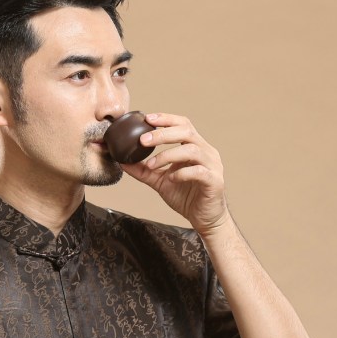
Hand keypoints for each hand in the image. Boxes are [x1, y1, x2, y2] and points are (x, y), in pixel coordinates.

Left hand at [119, 112, 229, 237]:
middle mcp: (206, 152)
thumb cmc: (186, 197)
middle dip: (162, 134)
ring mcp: (212, 166)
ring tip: (151, 165)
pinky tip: (170, 178)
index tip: (147, 118)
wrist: (204, 219)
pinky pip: (198, 171)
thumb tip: (122, 161)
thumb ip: (143, 170)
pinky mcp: (214, 181)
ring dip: (168, 155)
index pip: (183, 124)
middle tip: (142, 140)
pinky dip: (181, 173)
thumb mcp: (160, 181)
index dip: (166, 119)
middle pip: (186, 131)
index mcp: (195, 147)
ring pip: (191, 150)